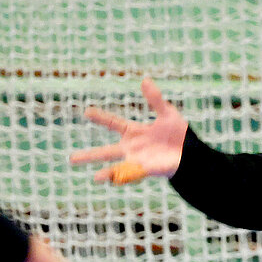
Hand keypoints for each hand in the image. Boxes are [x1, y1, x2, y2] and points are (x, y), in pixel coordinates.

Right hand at [72, 76, 187, 183]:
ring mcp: (137, 160)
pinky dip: (126, 177)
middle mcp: (131, 148)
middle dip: (89, 156)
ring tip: (96, 178)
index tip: (86, 111)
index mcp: (134, 132)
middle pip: (106, 151)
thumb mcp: (167, 113)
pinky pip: (134, 174)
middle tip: (71, 159)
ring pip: (117, 167)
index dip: (101, 117)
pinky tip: (116, 182)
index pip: (113, 123)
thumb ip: (155, 99)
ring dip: (106, 172)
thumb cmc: (177, 133)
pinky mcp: (147, 169)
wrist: (191, 152)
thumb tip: (145, 80)